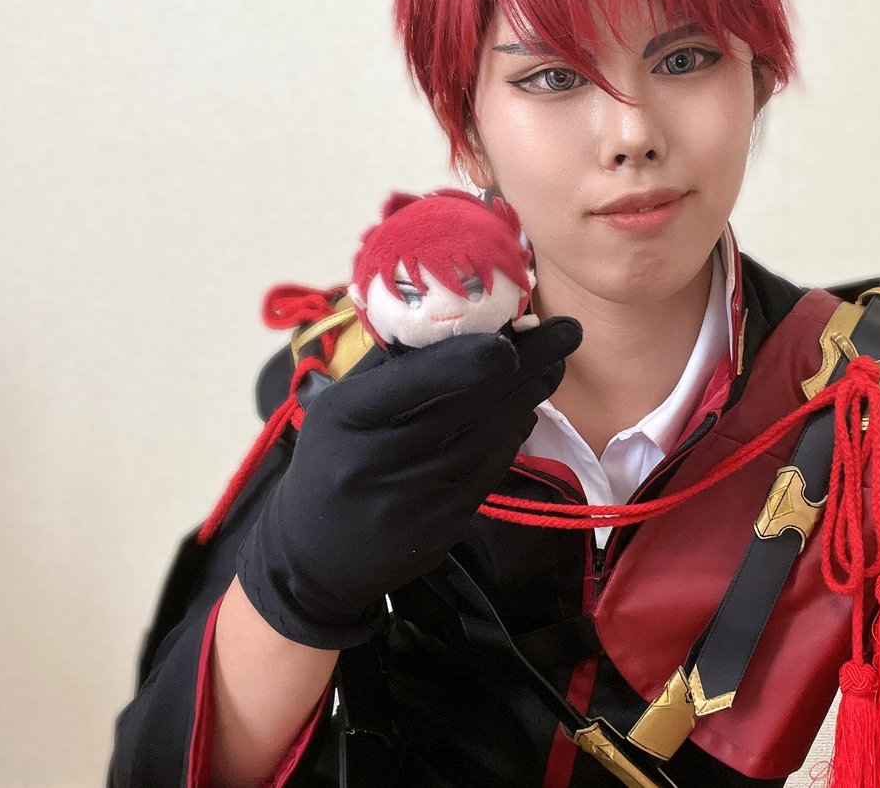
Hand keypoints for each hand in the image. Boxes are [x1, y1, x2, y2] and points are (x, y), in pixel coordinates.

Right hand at [235, 316, 582, 648]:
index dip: (466, 360)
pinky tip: (527, 409)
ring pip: (486, 439)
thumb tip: (459, 321)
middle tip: (567, 331)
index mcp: (346, 417)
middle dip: (524, 365)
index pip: (414, 382)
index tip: (509, 340)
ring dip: (528, 397)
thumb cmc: (331, 462)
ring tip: (556, 363)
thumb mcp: (340, 409)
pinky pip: (488, 471)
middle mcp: (378, 459)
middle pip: (464, 406)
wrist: (312, 558)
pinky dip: (512, 436)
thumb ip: (392, 368)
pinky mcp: (441, 526)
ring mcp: (413, 499)